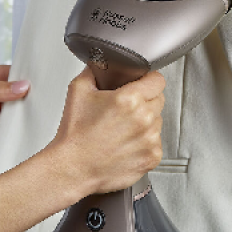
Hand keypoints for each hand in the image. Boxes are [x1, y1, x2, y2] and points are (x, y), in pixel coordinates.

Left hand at [0, 65, 29, 197]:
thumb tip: (21, 86)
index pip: (6, 72)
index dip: (20, 75)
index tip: (36, 78)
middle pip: (14, 88)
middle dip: (26, 91)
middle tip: (42, 92)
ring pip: (17, 105)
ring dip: (26, 107)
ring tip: (39, 106)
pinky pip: (15, 123)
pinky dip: (23, 122)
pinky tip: (31, 120)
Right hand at [50, 66, 165, 196]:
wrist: (72, 169)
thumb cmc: (75, 135)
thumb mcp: (78, 91)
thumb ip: (94, 70)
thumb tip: (101, 62)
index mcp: (129, 99)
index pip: (157, 80)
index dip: (148, 80)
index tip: (143, 84)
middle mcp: (144, 119)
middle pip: (159, 99)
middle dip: (145, 100)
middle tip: (126, 109)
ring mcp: (150, 139)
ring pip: (158, 121)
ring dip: (146, 122)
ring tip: (123, 129)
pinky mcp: (152, 157)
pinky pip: (156, 142)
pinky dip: (145, 142)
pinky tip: (126, 144)